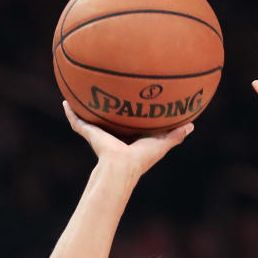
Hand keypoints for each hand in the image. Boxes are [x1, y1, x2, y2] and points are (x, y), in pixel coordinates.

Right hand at [63, 102, 193, 177]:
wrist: (122, 166)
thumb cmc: (142, 158)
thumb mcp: (162, 143)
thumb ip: (176, 135)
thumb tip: (192, 125)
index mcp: (128, 138)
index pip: (128, 124)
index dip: (129, 114)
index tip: (131, 100)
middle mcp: (112, 136)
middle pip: (107, 120)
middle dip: (105, 109)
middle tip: (105, 91)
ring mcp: (99, 135)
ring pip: (90, 120)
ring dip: (85, 109)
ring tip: (81, 93)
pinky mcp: (90, 134)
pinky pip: (77, 122)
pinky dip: (71, 113)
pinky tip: (65, 102)